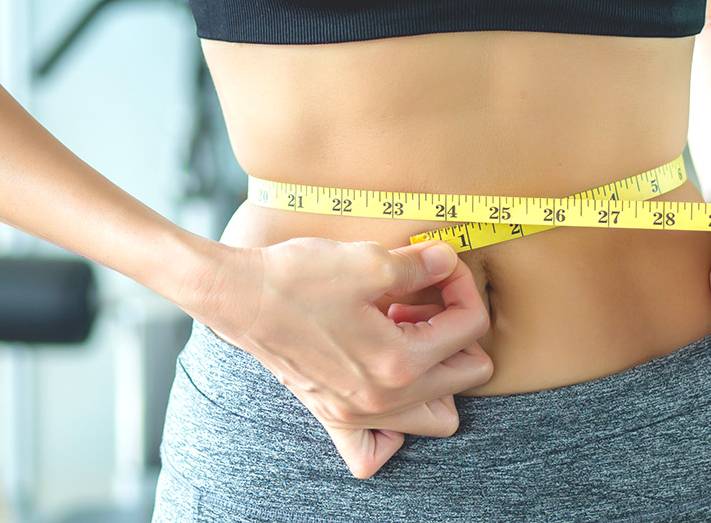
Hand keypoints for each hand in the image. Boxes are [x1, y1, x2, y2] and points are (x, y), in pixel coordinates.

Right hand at [210, 238, 492, 478]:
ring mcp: (359, 414)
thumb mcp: (369, 260)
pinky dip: (393, 429)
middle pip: (468, 374)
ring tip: (408, 339)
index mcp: (401, 361)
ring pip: (438, 419)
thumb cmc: (298, 277)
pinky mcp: (333, 416)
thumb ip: (422, 264)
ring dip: (438, 377)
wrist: (240, 296)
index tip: (440, 265)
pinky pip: (376, 451)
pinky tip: (386, 387)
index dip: (463, 286)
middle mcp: (385, 399)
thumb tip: (450, 260)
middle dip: (456, 330)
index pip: (470, 327)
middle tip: (422, 300)